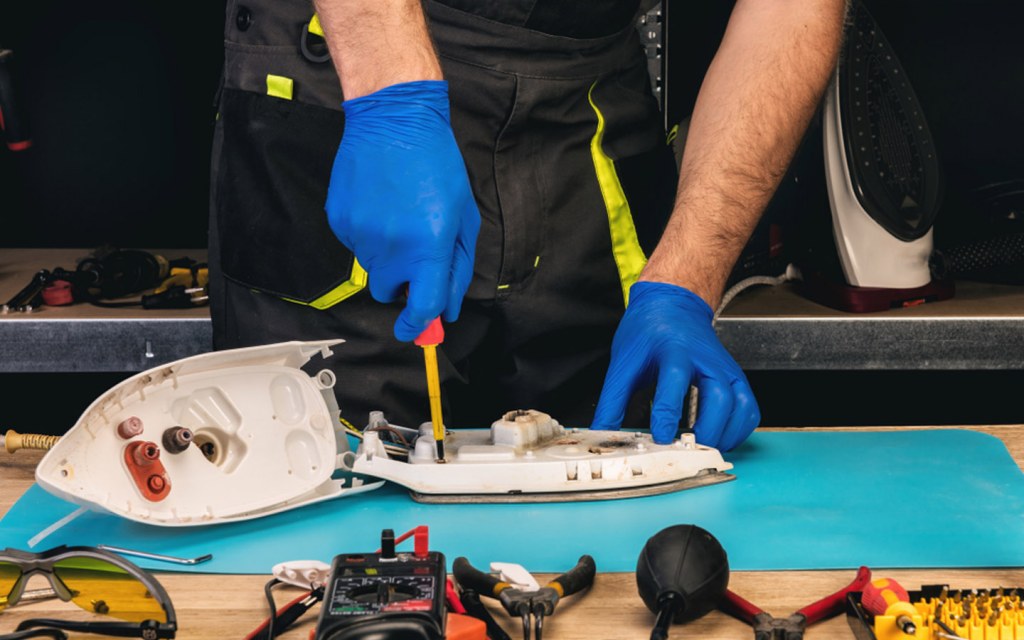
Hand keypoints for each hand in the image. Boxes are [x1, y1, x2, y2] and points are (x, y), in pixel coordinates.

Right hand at [326, 80, 480, 340]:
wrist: (393, 120)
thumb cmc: (436, 165)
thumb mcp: (462, 217)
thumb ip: (457, 268)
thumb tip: (447, 309)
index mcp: (428, 247)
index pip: (423, 307)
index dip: (420, 325)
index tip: (419, 328)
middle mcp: (391, 247)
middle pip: (390, 293)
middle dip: (402, 283)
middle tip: (413, 252)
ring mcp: (361, 236)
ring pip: (372, 268)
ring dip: (386, 255)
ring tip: (397, 215)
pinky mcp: (340, 222)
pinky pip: (355, 245)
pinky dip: (368, 234)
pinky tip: (379, 204)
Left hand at [591, 281, 758, 449]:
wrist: (673, 305)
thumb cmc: (648, 330)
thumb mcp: (624, 361)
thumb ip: (612, 400)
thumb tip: (601, 433)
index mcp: (674, 349)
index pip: (675, 381)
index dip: (667, 415)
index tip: (660, 438)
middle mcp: (706, 359)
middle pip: (720, 396)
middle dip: (707, 429)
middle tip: (687, 449)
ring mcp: (725, 369)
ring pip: (741, 405)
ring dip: (725, 434)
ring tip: (701, 449)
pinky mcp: (735, 378)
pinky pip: (748, 409)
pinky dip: (738, 430)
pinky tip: (718, 439)